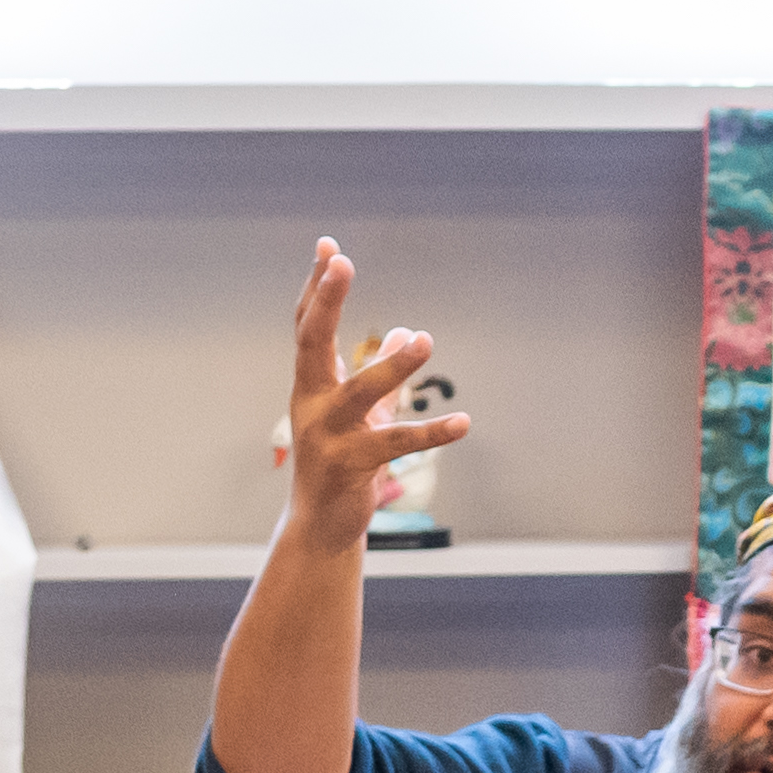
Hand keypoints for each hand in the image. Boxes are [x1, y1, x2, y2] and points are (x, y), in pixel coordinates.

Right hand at [274, 236, 467, 559]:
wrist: (320, 525)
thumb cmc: (341, 461)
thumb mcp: (364, 413)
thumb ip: (384, 373)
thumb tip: (408, 331)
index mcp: (311, 384)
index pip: (308, 326)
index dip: (316, 287)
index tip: (328, 247)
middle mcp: (312, 403)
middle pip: (313, 343)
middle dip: (327, 302)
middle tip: (343, 264)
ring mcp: (328, 436)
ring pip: (362, 394)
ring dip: (394, 366)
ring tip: (426, 340)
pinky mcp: (352, 467)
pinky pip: (397, 444)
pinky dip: (432, 433)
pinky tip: (464, 423)